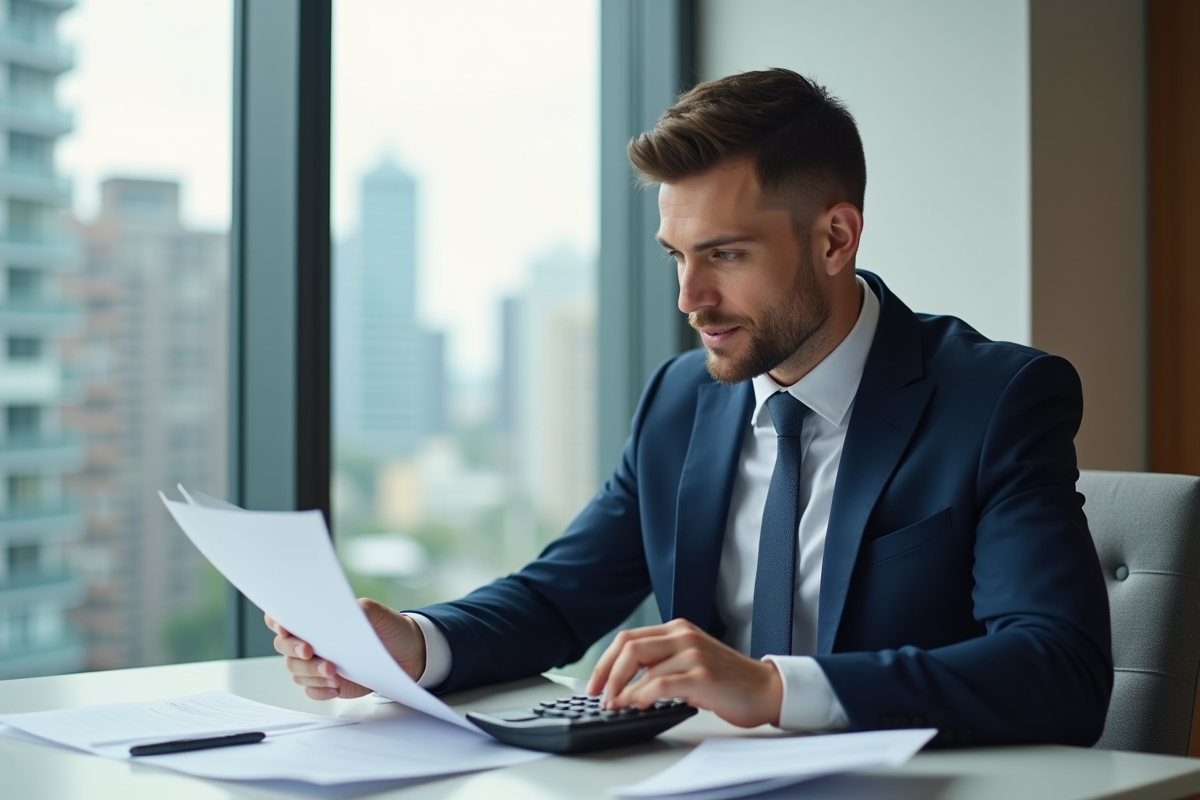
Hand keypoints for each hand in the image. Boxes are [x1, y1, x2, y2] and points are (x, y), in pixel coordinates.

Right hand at [265, 598, 426, 699]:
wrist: (407, 653)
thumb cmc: (388, 628)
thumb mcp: (378, 613)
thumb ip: (361, 609)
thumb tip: (347, 611)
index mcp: (317, 619)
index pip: (284, 616)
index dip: (277, 621)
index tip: (285, 627)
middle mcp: (312, 642)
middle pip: (284, 646)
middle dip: (293, 649)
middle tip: (310, 651)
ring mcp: (317, 664)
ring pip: (296, 671)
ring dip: (311, 672)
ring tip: (333, 672)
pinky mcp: (328, 684)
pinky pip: (312, 691)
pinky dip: (320, 690)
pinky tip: (336, 686)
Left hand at [585, 618, 782, 727]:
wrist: (765, 689)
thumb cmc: (727, 680)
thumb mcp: (690, 660)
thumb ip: (662, 661)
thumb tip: (622, 680)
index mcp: (678, 629)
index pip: (627, 638)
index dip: (605, 661)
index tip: (594, 683)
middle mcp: (683, 636)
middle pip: (628, 646)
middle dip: (606, 673)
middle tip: (599, 696)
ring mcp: (693, 653)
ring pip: (641, 666)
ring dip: (622, 690)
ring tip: (616, 706)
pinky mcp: (702, 675)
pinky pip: (659, 684)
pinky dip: (642, 696)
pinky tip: (638, 705)